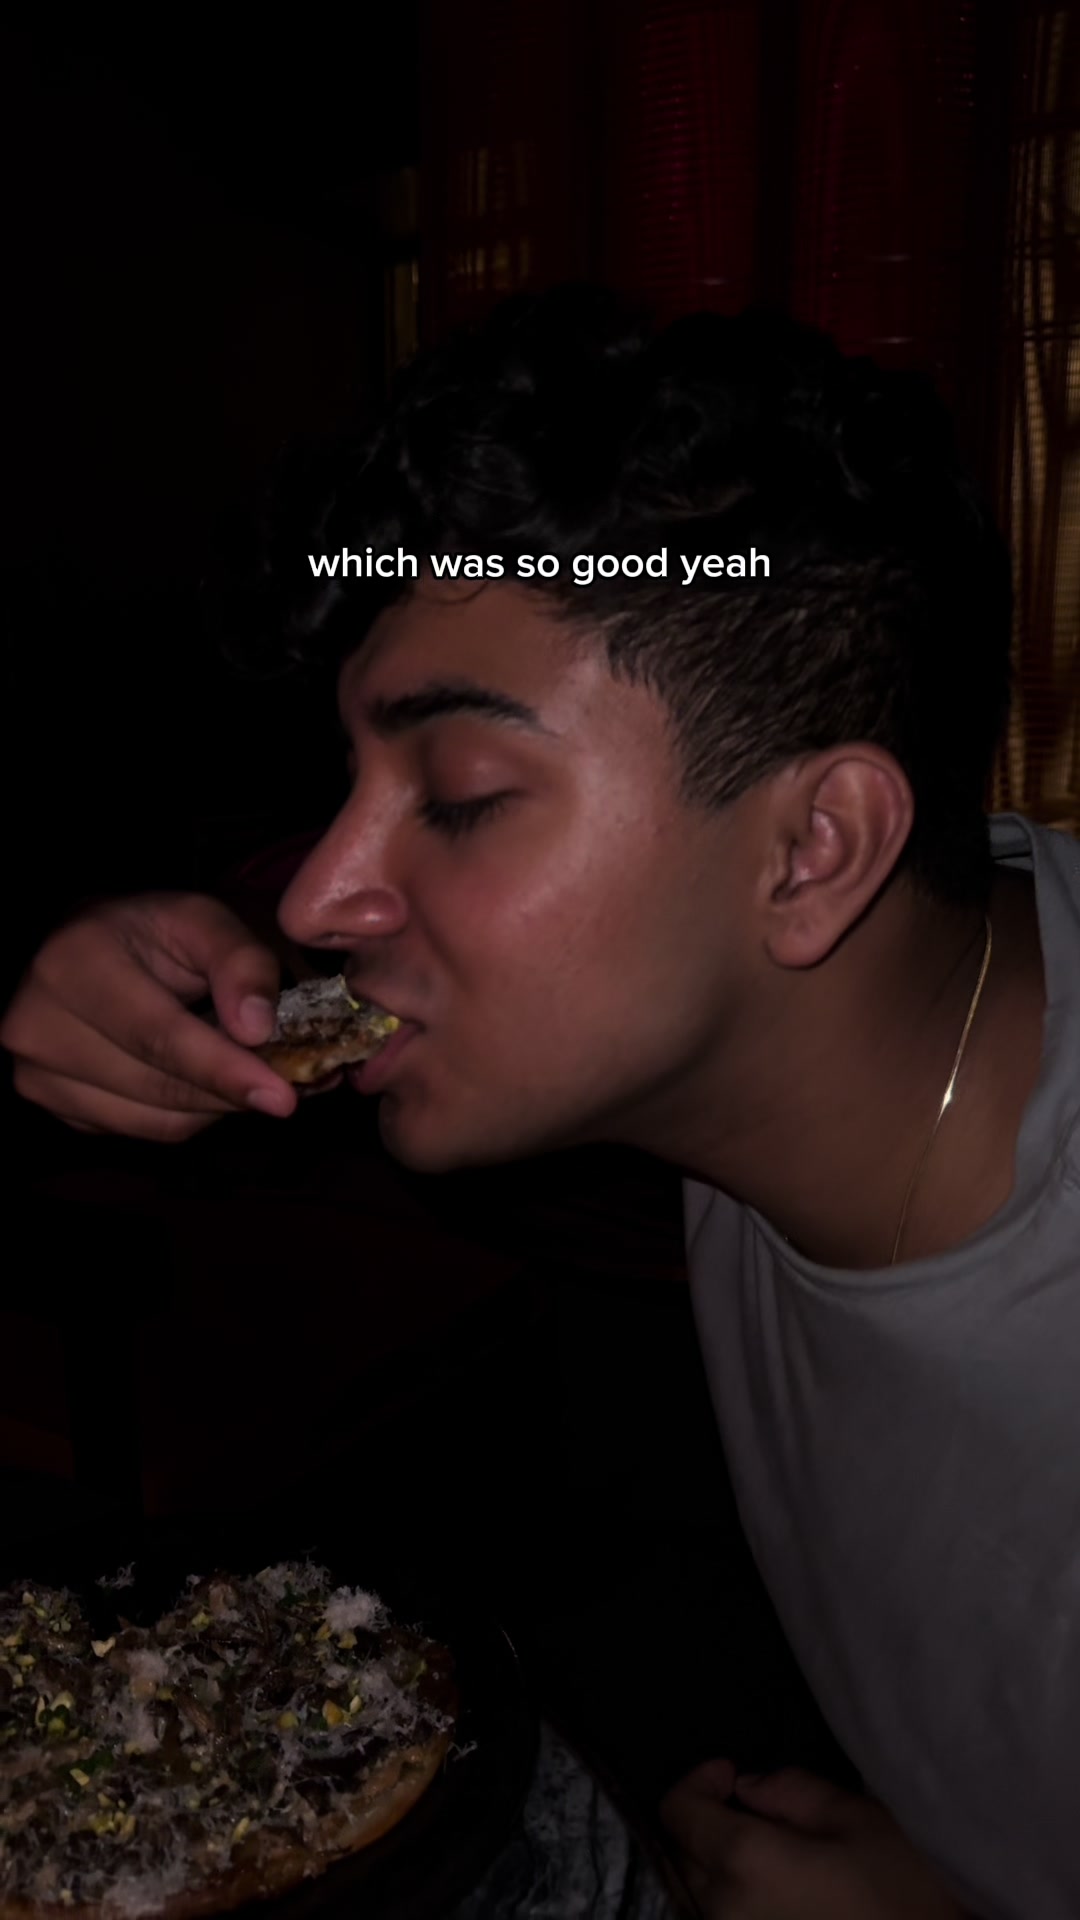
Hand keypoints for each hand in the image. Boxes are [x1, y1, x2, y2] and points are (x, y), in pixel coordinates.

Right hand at [1, 892, 297, 1138]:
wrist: (85, 948)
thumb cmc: (150, 931)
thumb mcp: (203, 920)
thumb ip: (240, 962)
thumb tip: (256, 1029)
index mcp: (70, 964)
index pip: (157, 1036)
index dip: (223, 1070)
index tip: (282, 1097)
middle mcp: (35, 1024)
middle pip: (157, 1086)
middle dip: (231, 1090)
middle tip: (294, 1084)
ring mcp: (35, 1073)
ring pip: (154, 1121)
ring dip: (214, 1104)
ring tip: (248, 1071)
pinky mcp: (51, 1105)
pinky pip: (141, 1129)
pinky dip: (187, 1113)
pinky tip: (204, 1081)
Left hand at [660, 1760, 968, 1918]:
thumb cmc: (905, 1892)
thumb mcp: (858, 1819)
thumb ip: (792, 1791)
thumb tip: (749, 1787)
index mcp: (746, 1862)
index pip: (679, 1812)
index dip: (698, 1781)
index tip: (731, 1772)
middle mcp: (724, 1911)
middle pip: (683, 1854)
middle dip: (707, 1821)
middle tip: (752, 1807)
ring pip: (700, 1892)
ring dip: (719, 1863)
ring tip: (769, 1849)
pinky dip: (733, 1898)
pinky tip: (775, 1889)